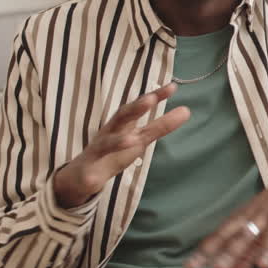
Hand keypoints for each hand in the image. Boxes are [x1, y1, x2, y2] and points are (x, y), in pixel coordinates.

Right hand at [53, 83, 190, 208]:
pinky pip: (90, 176)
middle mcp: (109, 134)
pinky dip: (93, 176)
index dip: (154, 97)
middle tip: (151, 100)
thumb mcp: (138, 138)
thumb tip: (186, 111)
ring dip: (118, 141)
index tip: (173, 87)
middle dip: (134, 109)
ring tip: (133, 140)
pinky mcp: (88, 174)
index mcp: (121, 125)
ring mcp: (97, 153)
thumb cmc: (113, 151)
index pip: (139, 108)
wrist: (81, 175)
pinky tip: (96, 179)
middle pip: (120, 118)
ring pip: (105, 145)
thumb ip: (160, 126)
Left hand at [181, 162, 267, 267]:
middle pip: (224, 237)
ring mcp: (265, 217)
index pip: (216, 238)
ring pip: (246, 236)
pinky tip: (263, 266)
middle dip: (207, 254)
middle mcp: (248, 217)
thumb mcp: (262, 229)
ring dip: (233, 252)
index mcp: (241, 218)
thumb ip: (248, 253)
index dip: (200, 255)